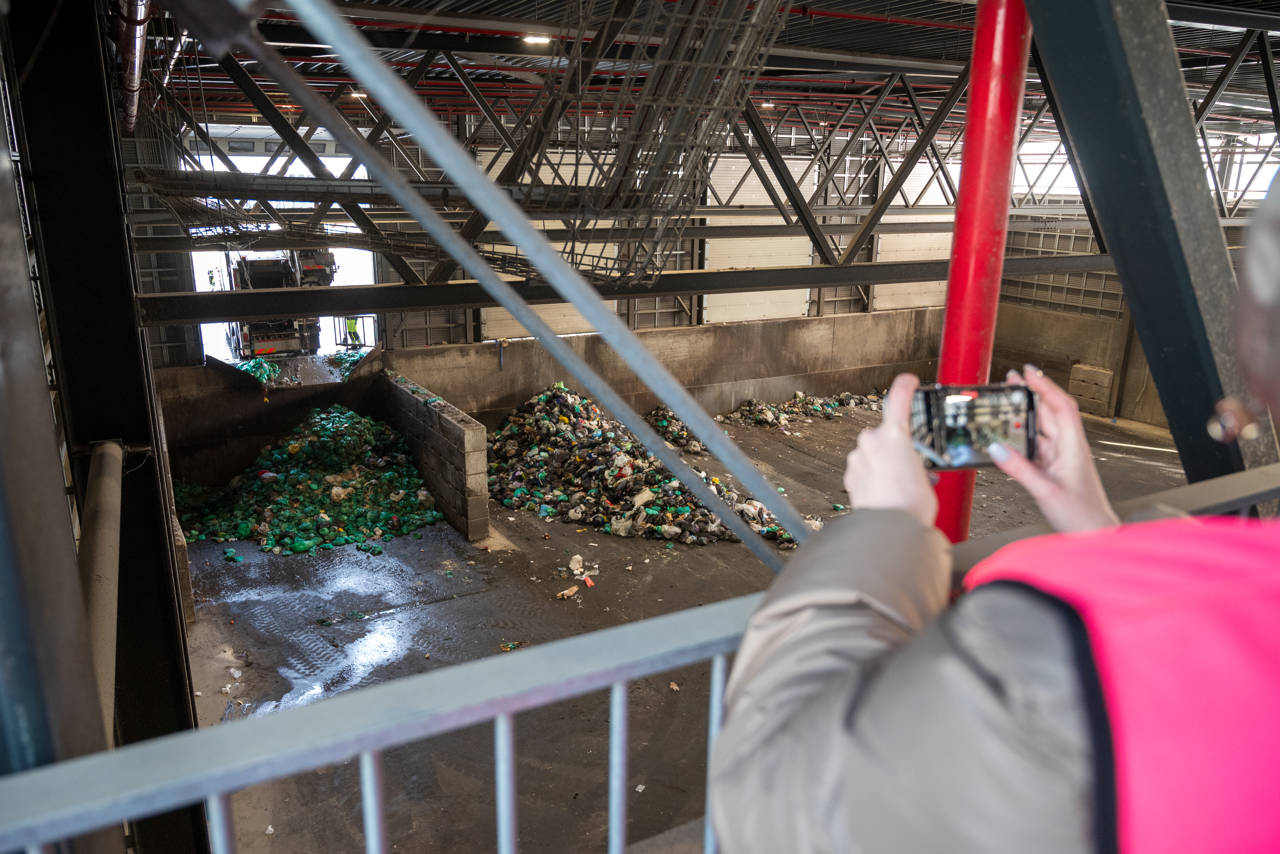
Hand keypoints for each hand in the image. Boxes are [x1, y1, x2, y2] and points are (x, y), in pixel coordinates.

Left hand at [844, 373, 937, 526]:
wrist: (888, 530)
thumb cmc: (909, 506)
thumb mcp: (926, 477)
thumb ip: (916, 463)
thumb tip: (912, 469)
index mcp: (894, 435)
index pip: (898, 398)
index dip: (905, 386)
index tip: (908, 381)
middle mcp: (871, 441)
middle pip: (886, 434)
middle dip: (898, 446)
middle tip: (912, 465)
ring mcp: (858, 458)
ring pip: (874, 452)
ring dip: (885, 463)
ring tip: (900, 485)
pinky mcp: (850, 475)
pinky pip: (864, 468)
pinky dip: (874, 476)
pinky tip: (886, 491)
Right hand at [989, 365, 1118, 532]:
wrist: (1094, 534)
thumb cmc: (1081, 515)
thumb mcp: (1046, 491)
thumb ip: (1019, 469)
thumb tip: (996, 449)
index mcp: (1073, 447)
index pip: (1061, 406)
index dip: (1045, 386)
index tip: (1028, 372)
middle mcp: (1068, 448)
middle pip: (1050, 411)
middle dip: (1032, 392)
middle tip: (1011, 379)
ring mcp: (1061, 457)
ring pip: (1043, 426)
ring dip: (1027, 411)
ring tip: (1008, 399)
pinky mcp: (1054, 467)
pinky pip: (1037, 444)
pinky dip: (1023, 434)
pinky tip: (1010, 433)